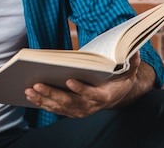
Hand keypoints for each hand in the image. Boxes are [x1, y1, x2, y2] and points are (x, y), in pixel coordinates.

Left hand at [24, 52, 153, 117]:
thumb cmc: (119, 78)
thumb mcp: (129, 70)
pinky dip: (42, 102)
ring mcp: (80, 111)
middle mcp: (91, 107)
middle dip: (52, 94)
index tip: (69, 81)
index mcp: (104, 96)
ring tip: (28, 89)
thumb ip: (132, 62)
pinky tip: (29, 94)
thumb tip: (135, 50)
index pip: (92, 95)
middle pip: (69, 102)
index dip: (81, 89)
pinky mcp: (71, 111)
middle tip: (36, 84)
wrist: (118, 94)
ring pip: (59, 107)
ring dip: (43, 99)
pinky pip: (55, 108)